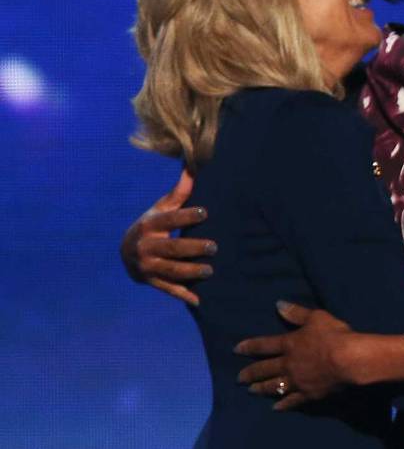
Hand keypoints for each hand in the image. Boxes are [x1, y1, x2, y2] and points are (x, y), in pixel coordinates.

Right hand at [120, 170, 214, 305]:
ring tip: (210, 270)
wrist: (125, 252)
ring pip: (170, 270)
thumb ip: (178, 193)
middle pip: (171, 248)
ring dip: (190, 271)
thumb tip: (192, 167)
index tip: (204, 212)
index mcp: (150, 225)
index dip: (185, 216)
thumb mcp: (160, 208)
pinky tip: (198, 299)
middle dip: (192, 248)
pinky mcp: (151, 281)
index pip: (169, 220)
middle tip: (214, 247)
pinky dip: (182, 294)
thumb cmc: (152, 225)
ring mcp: (147, 266)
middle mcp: (146, 246)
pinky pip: (167, 289)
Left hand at [235, 301, 355, 410]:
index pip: (264, 345)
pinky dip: (283, 404)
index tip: (236, 350)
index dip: (250, 347)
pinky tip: (276, 408)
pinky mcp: (308, 394)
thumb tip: (278, 305)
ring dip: (261, 388)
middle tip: (238, 378)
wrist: (348, 359)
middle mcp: (288, 365)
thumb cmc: (333, 335)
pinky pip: (293, 401)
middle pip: (265, 369)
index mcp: (289, 344)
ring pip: (275, 386)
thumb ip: (297, 313)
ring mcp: (297, 381)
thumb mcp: (316, 317)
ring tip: (252, 391)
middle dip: (250, 373)